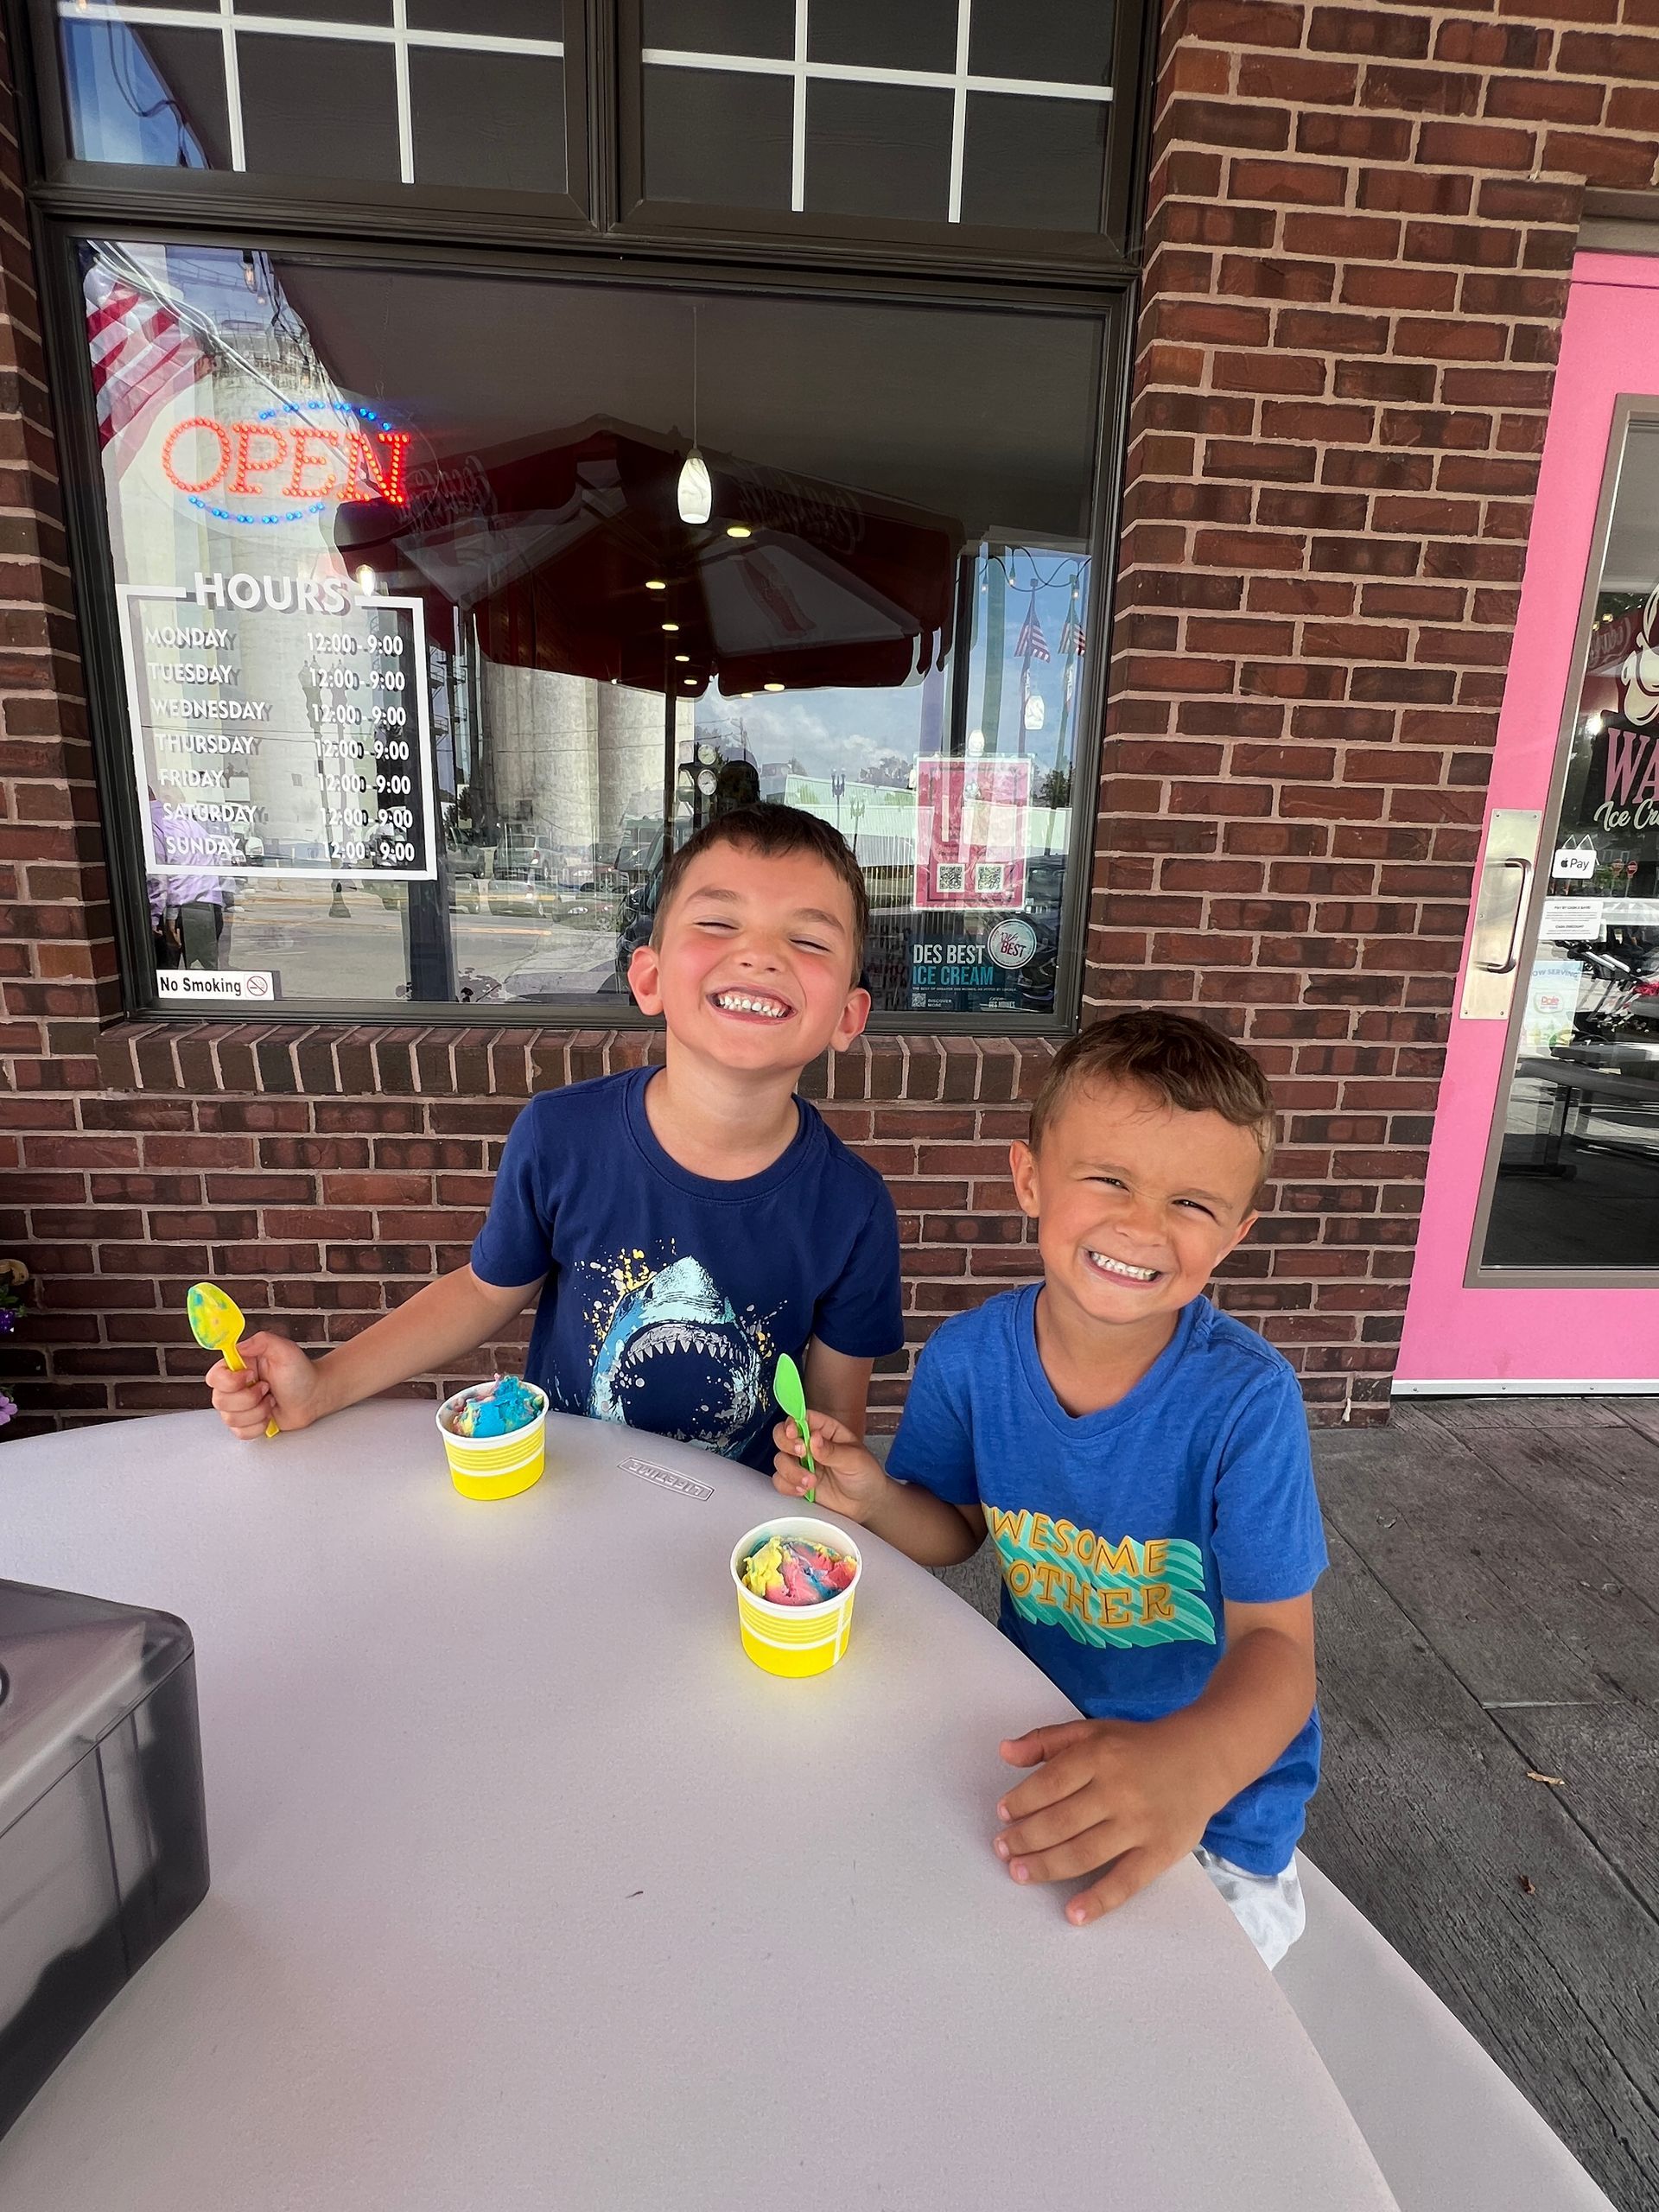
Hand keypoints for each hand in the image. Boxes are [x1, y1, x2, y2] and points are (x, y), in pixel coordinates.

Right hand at [205, 1329, 325, 1438]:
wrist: (313, 1395)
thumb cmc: (300, 1372)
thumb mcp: (285, 1350)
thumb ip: (262, 1341)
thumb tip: (238, 1346)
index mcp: (238, 1366)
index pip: (214, 1377)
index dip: (230, 1381)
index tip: (252, 1375)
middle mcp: (234, 1387)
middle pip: (219, 1401)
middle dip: (249, 1398)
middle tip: (268, 1389)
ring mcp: (238, 1407)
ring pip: (230, 1419)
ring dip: (257, 1411)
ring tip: (271, 1401)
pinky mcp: (246, 1423)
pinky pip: (240, 1433)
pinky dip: (258, 1426)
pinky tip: (269, 1415)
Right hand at [771, 1409, 887, 1523]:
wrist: (866, 1504)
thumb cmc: (866, 1475)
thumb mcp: (855, 1459)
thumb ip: (832, 1450)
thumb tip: (814, 1439)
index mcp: (826, 1430)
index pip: (802, 1418)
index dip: (792, 1422)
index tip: (793, 1433)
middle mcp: (810, 1444)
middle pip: (783, 1435)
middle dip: (787, 1445)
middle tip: (802, 1454)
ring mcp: (802, 1463)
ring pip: (780, 1459)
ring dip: (791, 1471)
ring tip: (811, 1482)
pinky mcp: (797, 1482)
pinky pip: (780, 1480)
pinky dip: (788, 1486)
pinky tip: (804, 1490)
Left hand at [994, 1715, 1218, 1925]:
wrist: (1203, 1757)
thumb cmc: (1138, 1747)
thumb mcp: (1092, 1731)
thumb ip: (1046, 1740)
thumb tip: (1004, 1752)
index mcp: (1098, 1756)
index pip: (1049, 1783)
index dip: (1020, 1802)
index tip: (1003, 1815)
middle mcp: (1117, 1790)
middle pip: (1060, 1822)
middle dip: (1025, 1839)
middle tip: (1003, 1850)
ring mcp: (1139, 1824)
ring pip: (1084, 1853)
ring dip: (1046, 1867)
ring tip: (1020, 1873)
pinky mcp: (1160, 1851)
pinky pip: (1125, 1881)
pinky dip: (1098, 1900)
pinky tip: (1072, 1913)